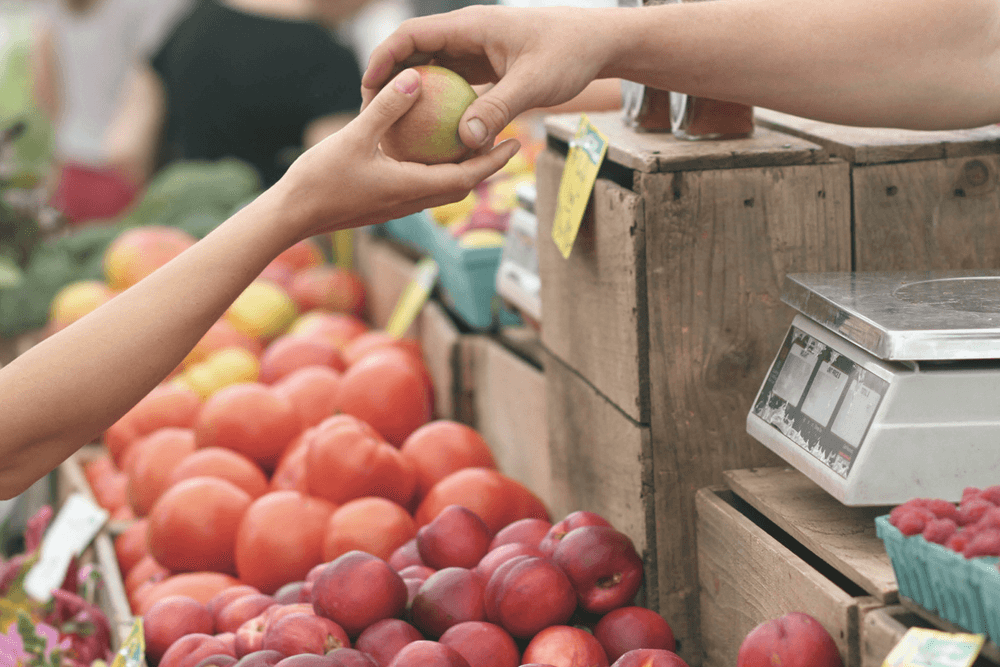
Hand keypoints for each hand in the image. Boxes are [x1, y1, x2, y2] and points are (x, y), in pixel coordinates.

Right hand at [276, 68, 520, 238]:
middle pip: (461, 186)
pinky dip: (434, 170)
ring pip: (441, 189)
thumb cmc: (319, 180)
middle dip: (486, 166)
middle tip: (504, 141)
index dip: (494, 161)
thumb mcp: (354, 137)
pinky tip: (427, 150)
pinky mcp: (383, 204)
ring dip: (461, 170)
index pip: (467, 177)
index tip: (515, 143)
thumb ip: (386, 108)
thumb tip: (415, 77)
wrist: (291, 216)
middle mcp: (410, 201)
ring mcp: (396, 206)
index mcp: (411, 188)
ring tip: (472, 143)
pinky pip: (420, 186)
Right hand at [362, 5, 610, 150]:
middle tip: (372, 115)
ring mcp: (475, 50)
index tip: (368, 88)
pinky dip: (438, 104)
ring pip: (431, 69)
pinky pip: (452, 84)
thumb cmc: (569, 55)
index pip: (411, 34)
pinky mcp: (485, 66)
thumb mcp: (533, 84)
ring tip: (394, 127)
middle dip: (389, 80)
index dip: (384, 58)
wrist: (598, 44)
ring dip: (412, 94)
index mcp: (470, 25)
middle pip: (414, 52)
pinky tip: (431, 134)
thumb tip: (465, 141)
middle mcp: (467, 34)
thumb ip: (498, 110)